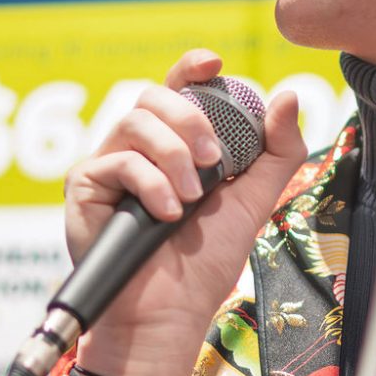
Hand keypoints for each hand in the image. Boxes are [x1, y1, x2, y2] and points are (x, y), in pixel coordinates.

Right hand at [64, 49, 307, 375]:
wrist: (171, 311)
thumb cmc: (206, 260)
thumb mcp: (253, 200)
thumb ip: (276, 151)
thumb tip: (289, 96)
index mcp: (177, 144)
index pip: (179, 88)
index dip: (192, 67)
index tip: (215, 64)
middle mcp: (139, 148)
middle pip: (154, 95)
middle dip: (190, 119)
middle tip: (213, 160)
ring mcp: (109, 165)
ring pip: (134, 121)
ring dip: (173, 156)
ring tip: (191, 199)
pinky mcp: (85, 187)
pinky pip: (117, 160)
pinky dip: (151, 184)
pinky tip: (166, 214)